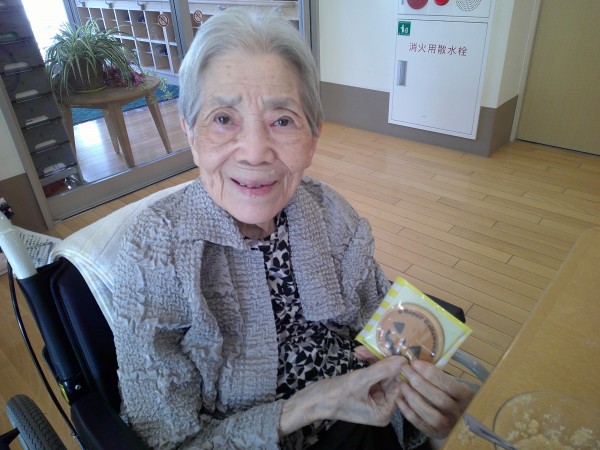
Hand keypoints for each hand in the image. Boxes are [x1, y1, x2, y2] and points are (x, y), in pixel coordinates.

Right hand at [279, 356, 407, 435]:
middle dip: (381, 361)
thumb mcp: (360, 380)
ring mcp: (373, 398)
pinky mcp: (365, 390)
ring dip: (372, 359)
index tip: (396, 349)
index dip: (397, 367)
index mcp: (385, 411)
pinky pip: (371, 374)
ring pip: (380, 373)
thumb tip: (403, 360)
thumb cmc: (336, 394)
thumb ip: (382, 369)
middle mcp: (382, 407)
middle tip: (375, 345)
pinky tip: (359, 353)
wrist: (312, 400)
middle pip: (389, 378)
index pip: (398, 385)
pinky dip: (366, 363)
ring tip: (360, 349)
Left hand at [395, 360, 473, 437]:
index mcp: (466, 397)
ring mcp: (448, 425)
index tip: (415, 363)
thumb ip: (440, 376)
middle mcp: (459, 413)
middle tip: (405, 369)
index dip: (430, 373)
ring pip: (429, 413)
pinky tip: (399, 399)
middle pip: (438, 398)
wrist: (459, 420)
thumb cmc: (452, 395)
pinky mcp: (435, 433)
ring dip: (413, 397)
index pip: (448, 384)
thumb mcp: (454, 384)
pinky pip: (419, 423)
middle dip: (418, 381)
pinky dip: (407, 411)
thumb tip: (419, 363)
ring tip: (402, 384)